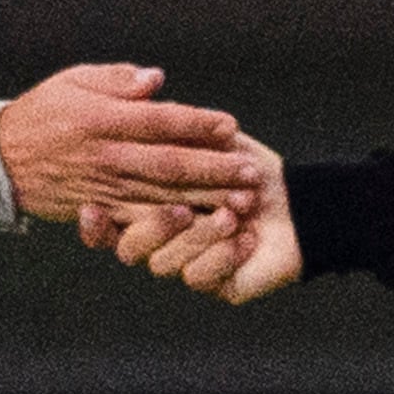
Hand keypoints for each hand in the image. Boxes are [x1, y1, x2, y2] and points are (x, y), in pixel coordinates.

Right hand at [0, 63, 266, 218]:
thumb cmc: (41, 113)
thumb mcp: (74, 81)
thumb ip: (117, 81)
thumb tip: (157, 80)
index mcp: (103, 120)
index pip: (160, 121)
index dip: (198, 124)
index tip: (231, 126)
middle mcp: (107, 156)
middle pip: (170, 164)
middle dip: (215, 169)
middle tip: (252, 172)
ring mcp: (104, 188)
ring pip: (162, 196)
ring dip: (205, 200)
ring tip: (241, 201)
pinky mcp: (100, 210)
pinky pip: (140, 220)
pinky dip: (173, 225)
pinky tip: (202, 226)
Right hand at [79, 134, 296, 303]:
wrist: (304, 201)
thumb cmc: (252, 168)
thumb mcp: (212, 142)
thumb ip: (174, 134)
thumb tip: (145, 109)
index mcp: (151, 209)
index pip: (108, 220)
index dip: (95, 222)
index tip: (90, 209)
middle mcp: (162, 242)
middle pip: (131, 247)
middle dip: (154, 227)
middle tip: (181, 210)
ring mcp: (185, 266)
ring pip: (163, 265)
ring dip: (198, 237)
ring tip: (231, 215)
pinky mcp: (214, 285)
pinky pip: (200, 278)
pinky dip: (223, 255)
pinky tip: (247, 238)